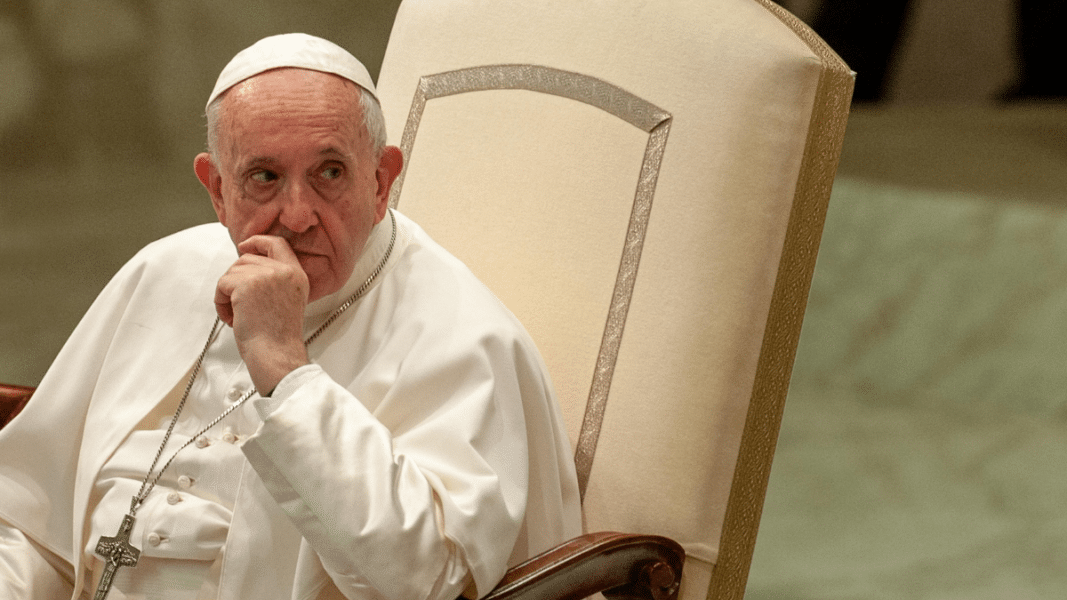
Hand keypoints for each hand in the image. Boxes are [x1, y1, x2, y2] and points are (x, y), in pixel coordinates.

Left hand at [215, 235, 309, 394]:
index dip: (258, 242)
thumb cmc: (278, 337)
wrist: (276, 354)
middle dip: (235, 280)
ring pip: (231, 271)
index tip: (245, 247)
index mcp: (297, 274)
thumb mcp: (288, 300)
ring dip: (227, 294)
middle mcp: (284, 271)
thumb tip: (247, 266)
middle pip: (245, 259)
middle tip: (240, 306)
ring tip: (238, 315)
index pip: (277, 243)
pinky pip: (222, 284)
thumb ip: (276, 280)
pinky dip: (220, 302)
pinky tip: (233, 318)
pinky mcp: (246, 284)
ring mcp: (266, 275)